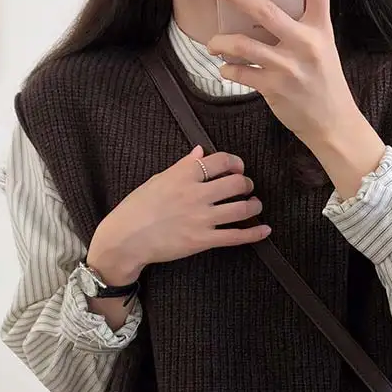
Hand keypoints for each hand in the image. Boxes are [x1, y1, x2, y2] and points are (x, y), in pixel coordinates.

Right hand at [86, 146, 269, 283]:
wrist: (126, 238)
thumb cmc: (137, 207)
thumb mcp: (158, 180)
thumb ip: (183, 166)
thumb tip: (200, 151)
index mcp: (184, 175)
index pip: (221, 161)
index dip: (235, 162)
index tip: (238, 167)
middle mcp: (196, 194)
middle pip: (236, 183)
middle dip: (247, 184)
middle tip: (247, 187)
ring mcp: (201, 218)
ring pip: (241, 209)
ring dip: (254, 206)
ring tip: (255, 205)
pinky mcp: (203, 240)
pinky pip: (236, 236)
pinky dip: (254, 233)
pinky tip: (265, 230)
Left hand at [205, 0, 385, 197]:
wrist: (333, 125)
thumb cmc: (323, 84)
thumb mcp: (320, 50)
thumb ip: (298, 29)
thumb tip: (260, 13)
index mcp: (320, 29)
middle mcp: (306, 44)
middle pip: (264, 9)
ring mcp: (289, 67)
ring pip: (243, 45)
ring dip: (221, 43)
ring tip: (214, 44)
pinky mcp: (275, 88)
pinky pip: (241, 72)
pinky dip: (228, 69)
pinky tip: (227, 69)